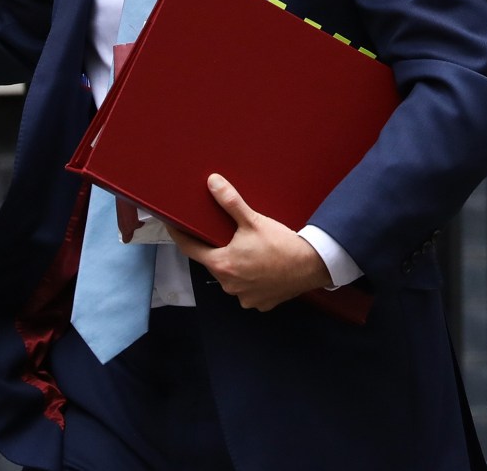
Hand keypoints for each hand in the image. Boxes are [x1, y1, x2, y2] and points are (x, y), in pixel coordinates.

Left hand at [167, 173, 333, 311]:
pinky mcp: (260, 303)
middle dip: (216, 250)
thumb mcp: (253, 220)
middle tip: (226, 235)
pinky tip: (261, 268)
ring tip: (248, 251)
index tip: (174, 226)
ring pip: (231, 278)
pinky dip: (251, 280)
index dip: (180, 236)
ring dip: (235, 266)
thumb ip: (229, 202)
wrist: (313, 264)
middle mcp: (229, 285)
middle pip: (213, 263)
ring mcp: (244, 297)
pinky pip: (248, 290)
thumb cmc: (281, 244)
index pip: (190, 249)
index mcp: (222, 264)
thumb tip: (212, 182)